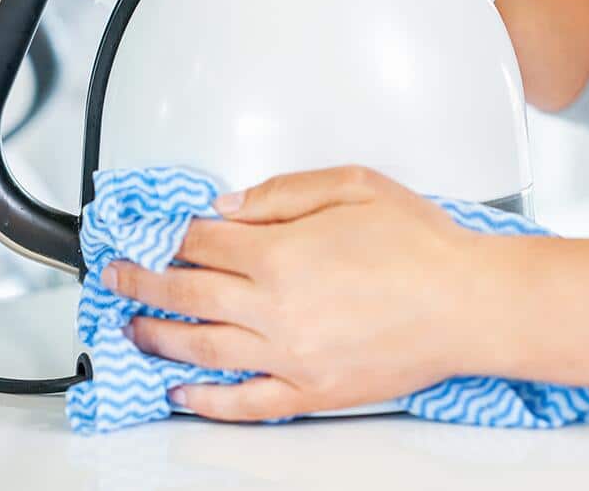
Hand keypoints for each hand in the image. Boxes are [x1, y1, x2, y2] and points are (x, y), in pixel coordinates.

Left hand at [101, 167, 493, 421]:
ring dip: (158, 337)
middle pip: (188, 293)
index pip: (202, 242)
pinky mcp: (312, 392)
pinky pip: (243, 402)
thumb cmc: (423, 245)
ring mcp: (290, 356)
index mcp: (282, 253)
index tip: (151, 232)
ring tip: (134, 328)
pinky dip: (204, 400)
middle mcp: (275, 308)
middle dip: (144, 281)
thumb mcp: (355, 186)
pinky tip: (181, 392)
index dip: (168, 234)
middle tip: (119, 275)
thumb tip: (229, 206)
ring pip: (202, 349)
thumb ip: (284, 192)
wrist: (469, 304)